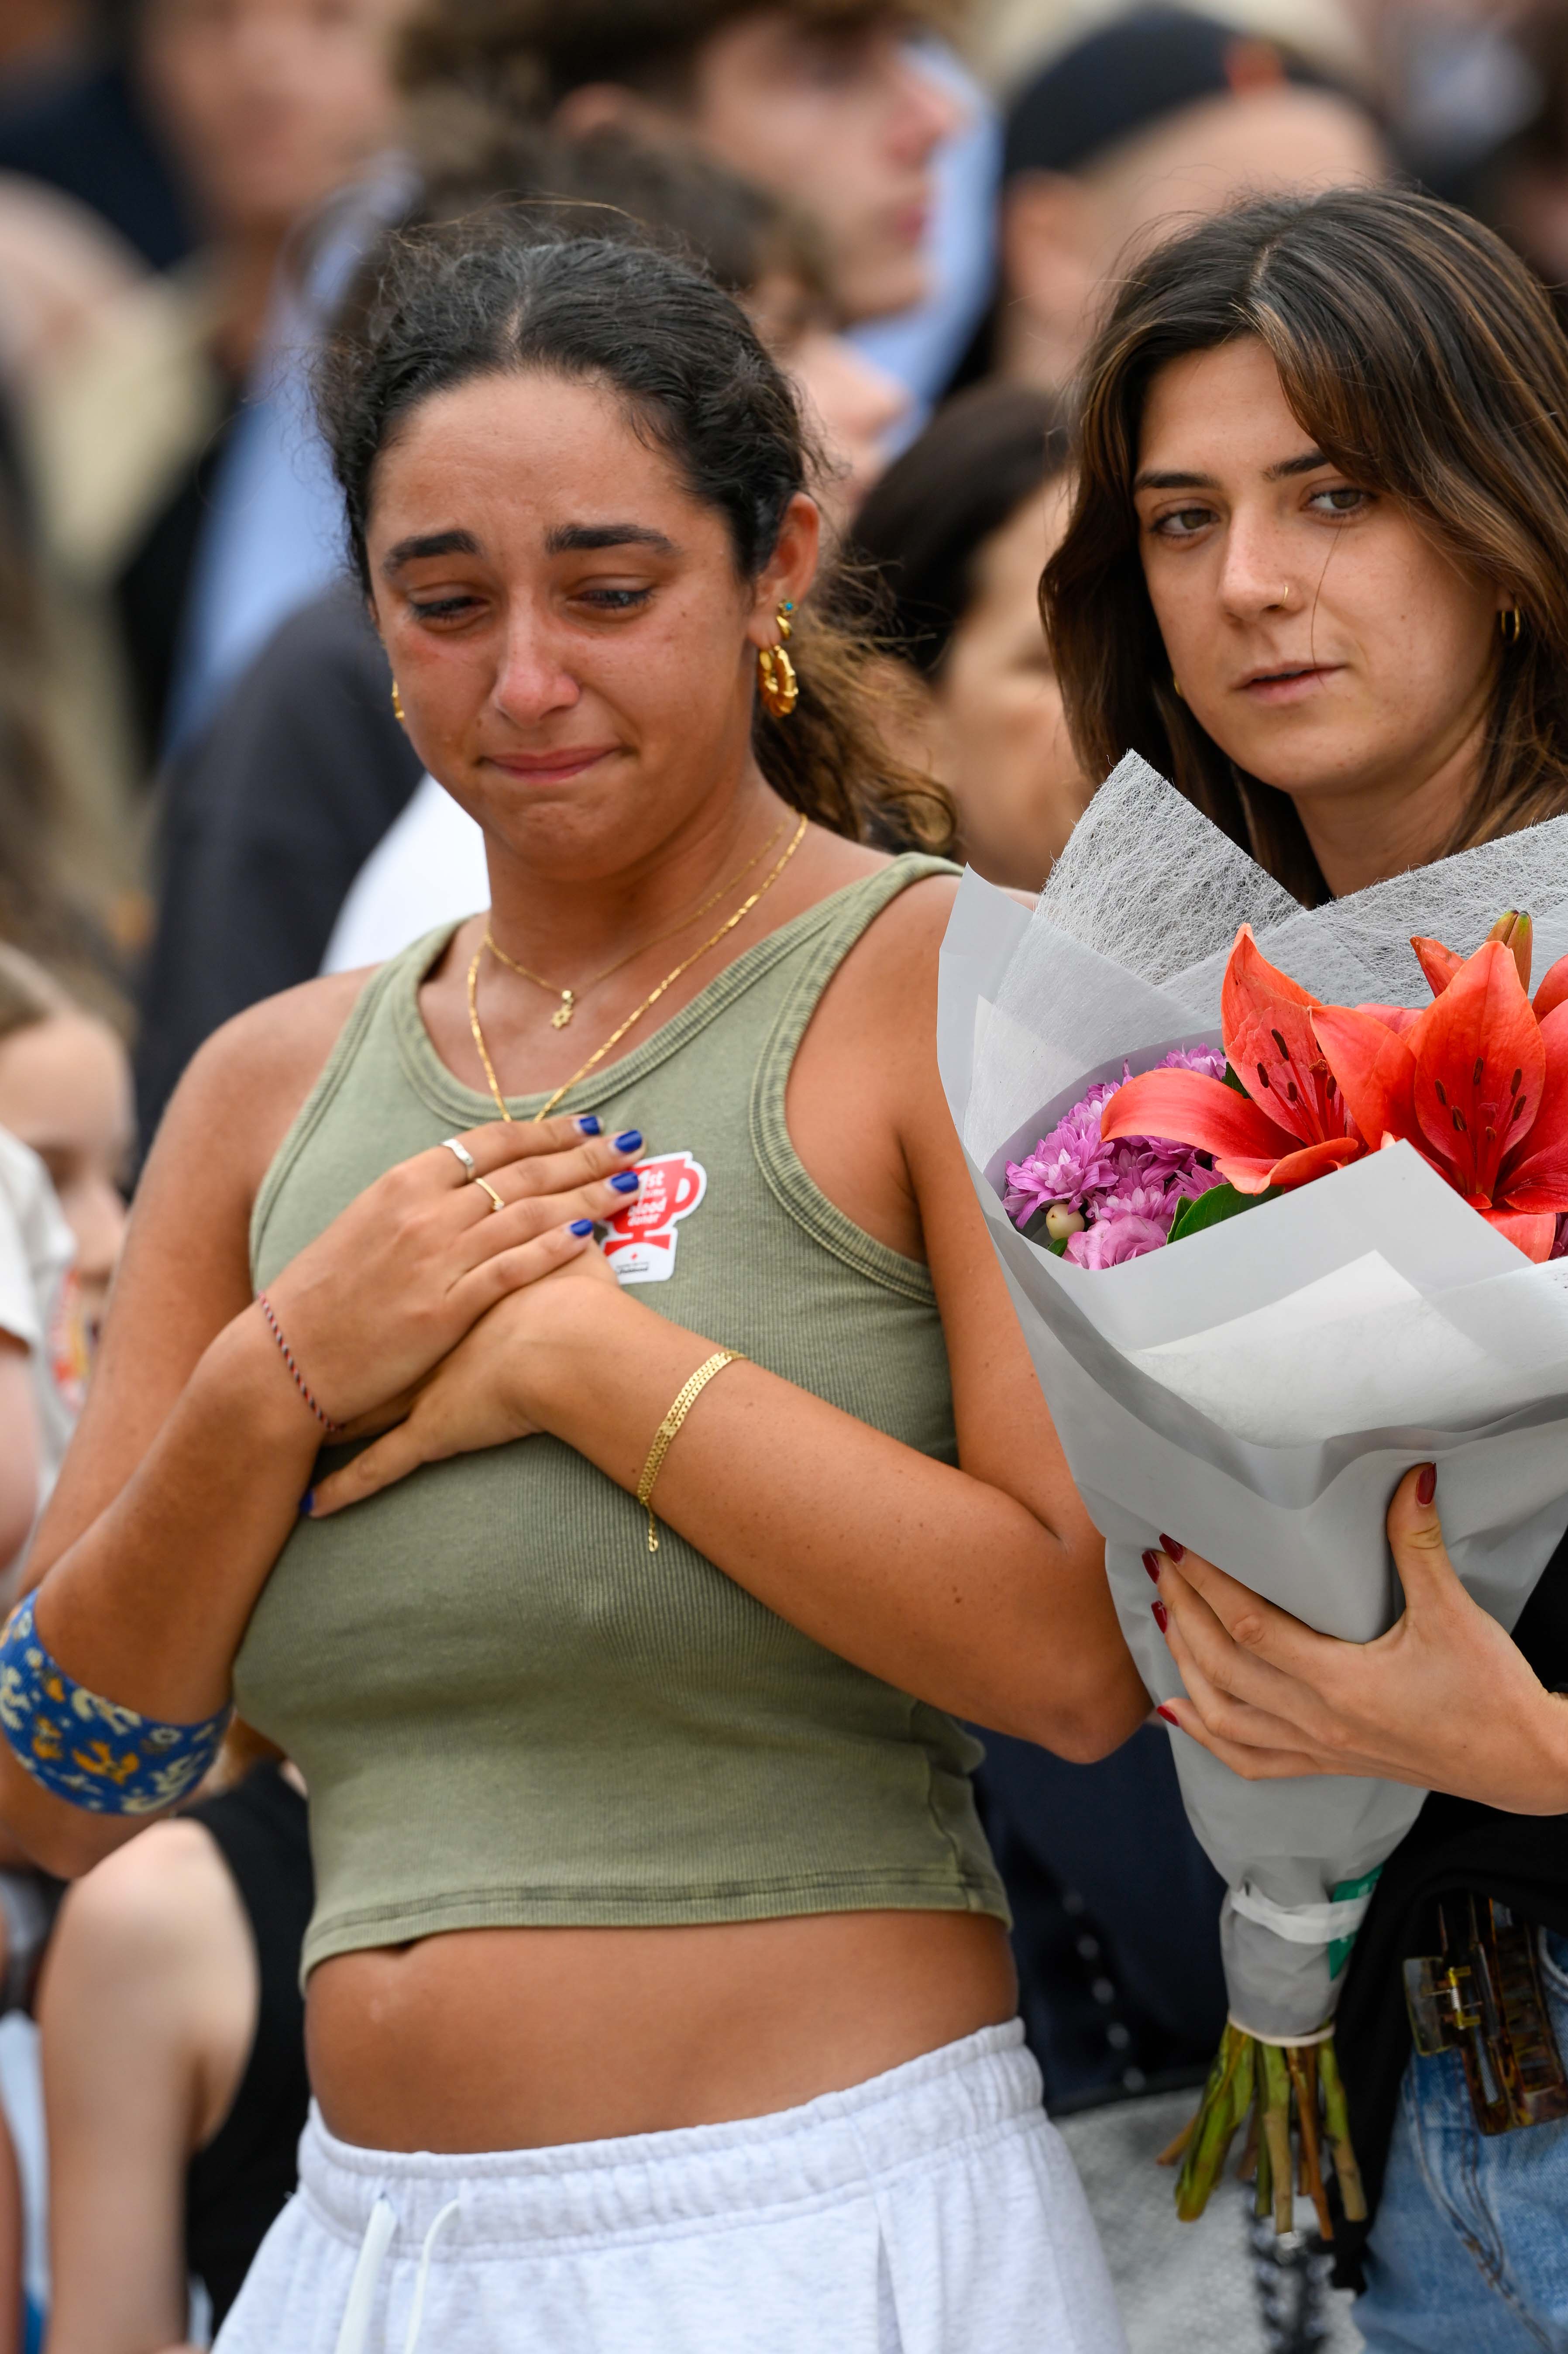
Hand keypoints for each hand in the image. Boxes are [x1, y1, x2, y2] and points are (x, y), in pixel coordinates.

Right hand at [256, 1116, 643, 1425]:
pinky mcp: (444, 1310)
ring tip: (630, 1186)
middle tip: (631, 1145)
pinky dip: (555, 1249)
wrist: (288, 1360)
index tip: (586, 1125)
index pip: (490, 1142)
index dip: (545, 1131)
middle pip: (522, 1173)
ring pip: (528, 1216)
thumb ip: (421, 1199)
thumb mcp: (367, 1224)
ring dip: (586, 1196)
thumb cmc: (328, 1295)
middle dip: (583, 1156)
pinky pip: (512, 1271)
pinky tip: (593, 1235)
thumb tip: (471, 1180)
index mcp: (403, 1183)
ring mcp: (434, 1260)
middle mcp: (423, 1212)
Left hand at [306, 1244, 620, 1514]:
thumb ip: (569, 1240)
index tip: (347, 1283)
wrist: (575, 1344)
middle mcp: (424, 1334)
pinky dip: (345, 1488)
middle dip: (338, 1340)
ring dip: (331, 1408)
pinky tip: (310, 1504)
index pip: (401, 1279)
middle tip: (306, 1344)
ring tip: (296, 1414)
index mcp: (452, 1286)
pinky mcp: (431, 1433)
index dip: (373, 1282)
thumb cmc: (579, 1301)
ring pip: (361, 1400)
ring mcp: (421, 1386)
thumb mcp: (572, 1258)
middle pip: (367, 1335)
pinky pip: (378, 1468)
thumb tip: (589, 1219)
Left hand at [1150, 1465, 1567, 1813]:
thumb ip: (1419, 1544)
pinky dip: (1206, 1735)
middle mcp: (1319, 1724)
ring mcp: (1319, 1751)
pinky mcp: (1328, 1766)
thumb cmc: (1492, 1694)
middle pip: (1223, 1667)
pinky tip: (1179, 1711)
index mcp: (1343, 1685)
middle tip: (1159, 1565)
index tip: (1180, 1546)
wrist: (1522, 1764)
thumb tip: (1412, 1477)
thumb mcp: (1456, 1614)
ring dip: (1184, 1666)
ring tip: (1162, 1617)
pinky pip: (1249, 1760)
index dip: (1208, 1586)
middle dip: (1183, 1613)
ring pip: (1224, 1717)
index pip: (1251, 1629)